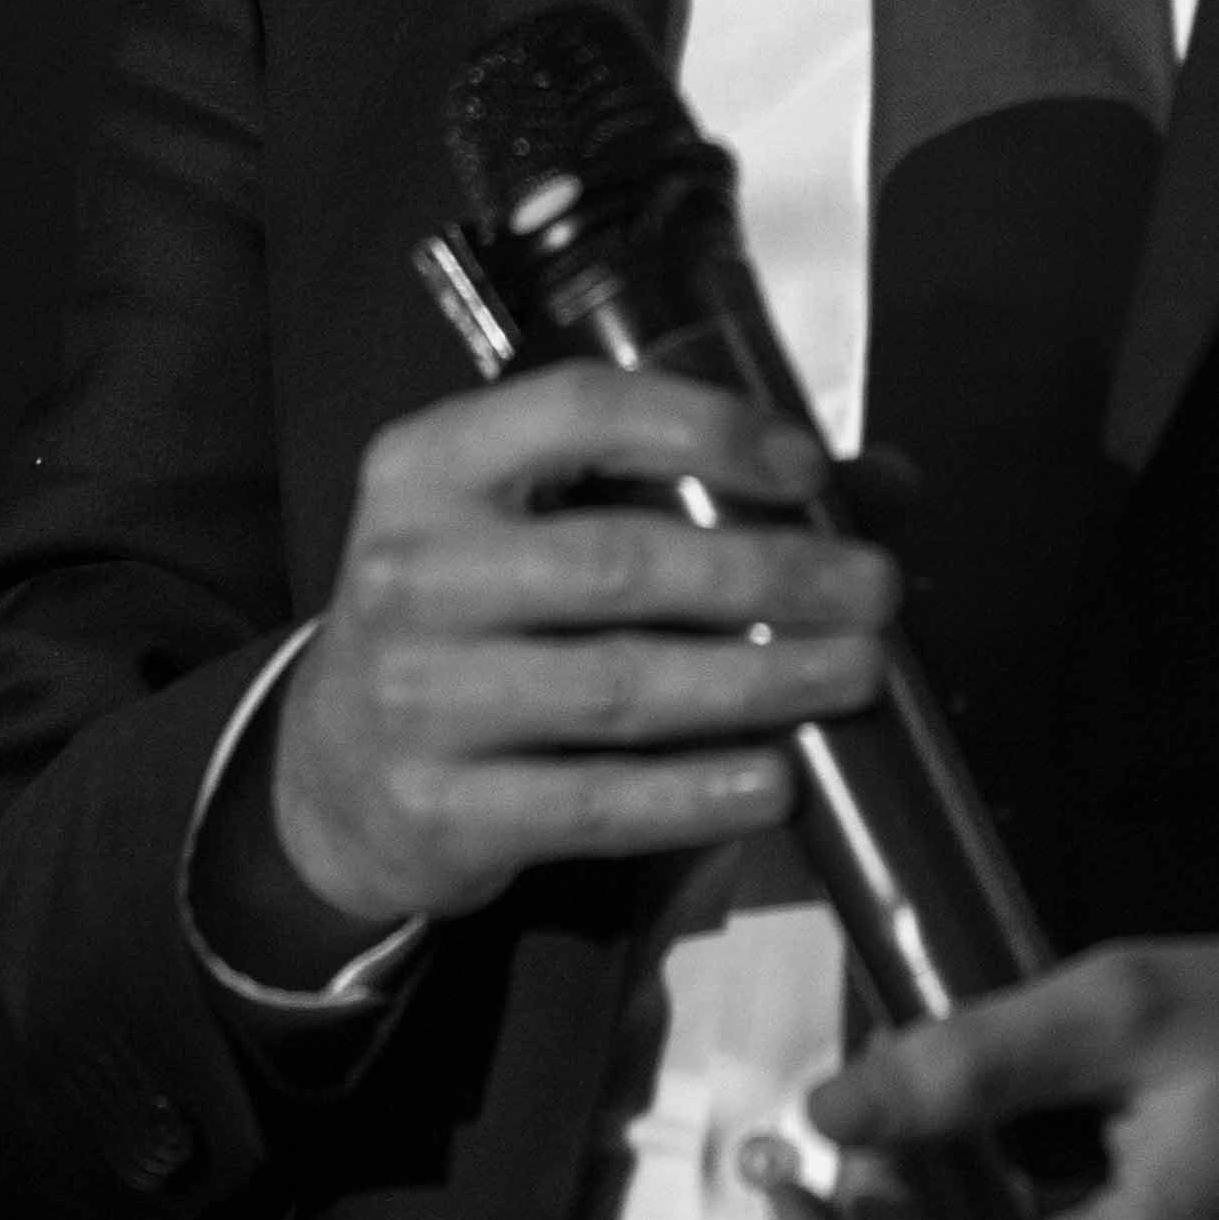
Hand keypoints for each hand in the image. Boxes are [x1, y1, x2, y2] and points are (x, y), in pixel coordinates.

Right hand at [270, 365, 895, 927]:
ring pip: (619, 687)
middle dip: (769, 574)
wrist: (330, 770)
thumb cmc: (473, 612)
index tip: (808, 467)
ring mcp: (416, 697)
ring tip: (859, 676)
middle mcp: (412, 569)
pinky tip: (778, 781)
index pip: (580, 410)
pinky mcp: (439, 809)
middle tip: (876, 590)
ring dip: (758, 680)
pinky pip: (593, 802)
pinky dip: (695, 793)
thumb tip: (888, 484)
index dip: (705, 428)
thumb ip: (687, 485)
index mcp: (432, 463)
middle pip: (621, 562)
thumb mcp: (534, 521)